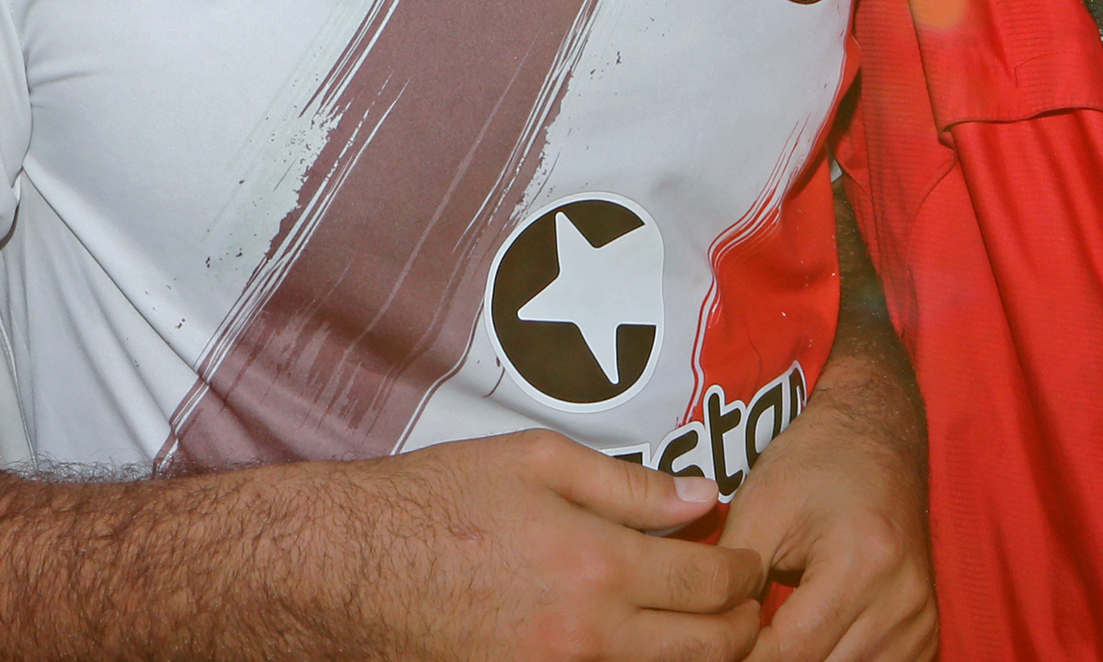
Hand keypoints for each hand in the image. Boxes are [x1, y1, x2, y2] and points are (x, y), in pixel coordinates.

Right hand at [335, 429, 764, 661]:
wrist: (352, 567)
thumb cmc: (439, 499)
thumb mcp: (536, 461)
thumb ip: (629, 485)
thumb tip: (702, 497)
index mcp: (600, 563)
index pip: (713, 583)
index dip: (747, 572)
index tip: (749, 560)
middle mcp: (590, 634)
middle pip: (709, 650)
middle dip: (742, 626)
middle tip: (742, 600)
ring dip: (697, 654)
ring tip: (700, 625)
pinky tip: (637, 641)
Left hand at [718, 376, 933, 661]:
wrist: (877, 436)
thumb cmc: (815, 463)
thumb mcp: (760, 508)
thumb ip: (732, 580)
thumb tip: (712, 634)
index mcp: (861, 564)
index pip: (792, 650)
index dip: (744, 654)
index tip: (717, 642)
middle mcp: (901, 599)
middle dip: (773, 661)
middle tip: (738, 643)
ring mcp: (920, 619)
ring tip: (772, 640)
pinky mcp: (926, 629)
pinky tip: (812, 647)